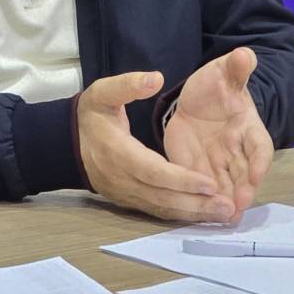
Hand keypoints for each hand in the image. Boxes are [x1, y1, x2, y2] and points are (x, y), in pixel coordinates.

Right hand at [76, 70, 241, 221]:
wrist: (66, 143)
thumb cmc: (91, 116)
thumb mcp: (103, 92)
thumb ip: (129, 84)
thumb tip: (156, 78)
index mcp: (119, 153)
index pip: (154, 171)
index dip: (181, 180)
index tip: (209, 183)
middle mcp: (124, 180)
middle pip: (162, 197)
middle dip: (196, 204)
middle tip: (228, 206)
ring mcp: (127, 194)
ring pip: (162, 209)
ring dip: (193, 214)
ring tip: (224, 214)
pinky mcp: (130, 201)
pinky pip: (157, 211)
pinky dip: (181, 215)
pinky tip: (203, 215)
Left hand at [164, 47, 273, 224]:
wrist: (197, 99)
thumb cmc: (217, 86)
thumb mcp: (224, 73)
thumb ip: (235, 68)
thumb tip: (246, 54)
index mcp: (248, 126)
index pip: (260, 146)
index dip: (260, 161)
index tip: (256, 174)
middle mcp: (236, 150)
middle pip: (244, 175)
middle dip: (242, 191)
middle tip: (238, 206)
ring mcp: (217, 162)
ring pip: (224, 186)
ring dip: (224, 202)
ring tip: (222, 218)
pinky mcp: (195, 168)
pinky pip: (201, 188)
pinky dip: (202, 202)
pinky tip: (200, 215)